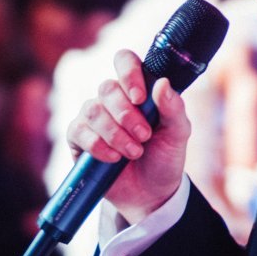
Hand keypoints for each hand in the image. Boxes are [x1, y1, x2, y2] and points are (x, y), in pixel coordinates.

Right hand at [65, 49, 190, 222]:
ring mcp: (93, 117)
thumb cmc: (164, 158)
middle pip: (107, 88)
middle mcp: (112, 99)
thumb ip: (173, 109)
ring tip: (133, 152)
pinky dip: (98, 145)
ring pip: (92, 110)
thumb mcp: (177, 134)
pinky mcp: (79, 138)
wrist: (151, 194)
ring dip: (115, 133)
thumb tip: (162, 83)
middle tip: (144, 136)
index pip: (124, 60)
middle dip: (126, 115)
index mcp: (137, 89)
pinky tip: (113, 158)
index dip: (129, 74)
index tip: (140, 98)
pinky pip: (78, 131)